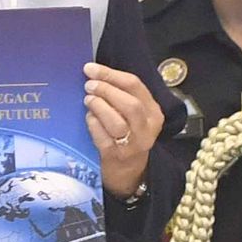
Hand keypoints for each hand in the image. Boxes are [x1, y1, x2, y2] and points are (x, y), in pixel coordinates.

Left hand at [85, 64, 162, 198]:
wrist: (129, 172)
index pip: (135, 86)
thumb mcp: (135, 116)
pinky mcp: (115, 156)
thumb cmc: (128, 136)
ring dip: (99, 106)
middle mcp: (146, 128)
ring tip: (88, 100)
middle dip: (106, 90)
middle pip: (130, 103)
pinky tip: (88, 117)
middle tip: (89, 85)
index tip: (91, 68)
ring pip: (117, 121)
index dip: (111, 74)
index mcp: (153, 113)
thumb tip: (95, 75)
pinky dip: (93, 123)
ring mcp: (132, 144)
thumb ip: (122, 96)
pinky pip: (102, 136)